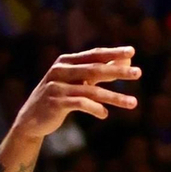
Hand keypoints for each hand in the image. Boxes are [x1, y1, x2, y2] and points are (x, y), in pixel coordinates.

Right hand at [16, 48, 139, 137]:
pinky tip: (105, 115)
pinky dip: (96, 109)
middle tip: (138, 73)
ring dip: (115, 97)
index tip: (132, 51)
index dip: (113, 53)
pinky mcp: (55, 103)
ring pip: (91, 90)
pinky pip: (81, 104)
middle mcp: (60, 70)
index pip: (94, 54)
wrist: (31, 120)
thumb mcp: (76, 84)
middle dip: (118, 71)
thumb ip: (96, 74)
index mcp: (66, 61)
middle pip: (95, 69)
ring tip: (133, 103)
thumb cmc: (59, 98)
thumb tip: (121, 66)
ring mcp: (57, 86)